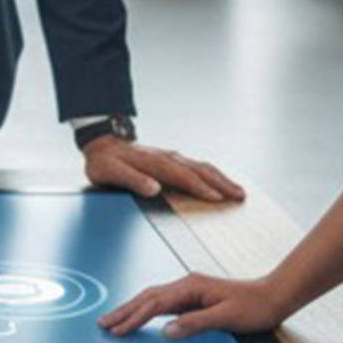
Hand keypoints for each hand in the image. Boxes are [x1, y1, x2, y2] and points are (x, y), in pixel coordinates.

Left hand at [81, 135, 245, 202]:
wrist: (102, 144)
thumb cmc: (105, 162)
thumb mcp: (110, 173)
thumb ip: (132, 180)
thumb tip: (154, 188)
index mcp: (153, 162)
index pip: (181, 176)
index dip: (199, 187)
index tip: (216, 198)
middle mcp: (167, 158)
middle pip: (198, 170)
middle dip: (220, 183)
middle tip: (239, 196)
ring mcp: (171, 157)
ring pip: (201, 167)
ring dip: (221, 179)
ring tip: (238, 192)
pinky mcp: (173, 160)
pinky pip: (197, 167)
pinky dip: (213, 175)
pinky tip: (222, 183)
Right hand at [98, 270, 290, 340]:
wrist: (273, 297)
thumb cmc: (254, 307)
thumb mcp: (226, 317)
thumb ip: (195, 323)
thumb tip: (166, 330)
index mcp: (191, 287)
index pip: (154, 303)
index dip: (134, 316)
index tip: (117, 329)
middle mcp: (187, 285)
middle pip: (147, 297)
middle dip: (124, 310)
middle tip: (103, 323)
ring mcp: (190, 290)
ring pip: (153, 299)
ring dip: (133, 309)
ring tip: (115, 319)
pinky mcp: (195, 298)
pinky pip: (163, 304)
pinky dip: (147, 310)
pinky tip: (141, 316)